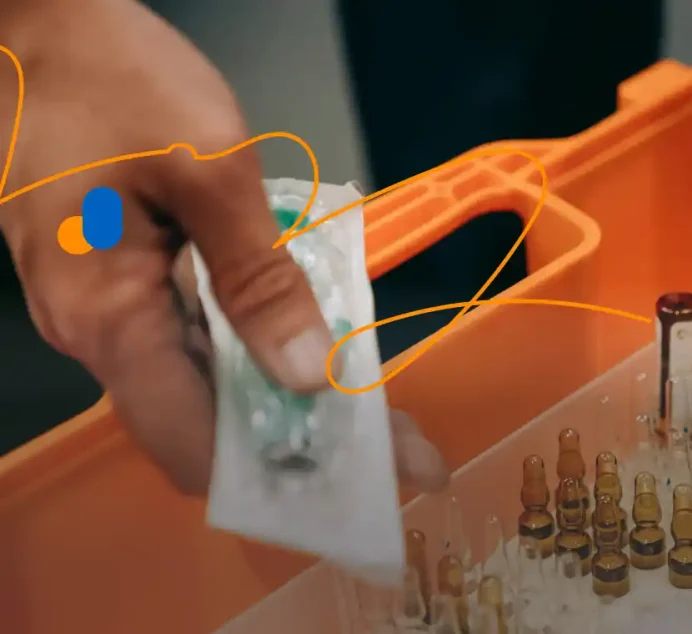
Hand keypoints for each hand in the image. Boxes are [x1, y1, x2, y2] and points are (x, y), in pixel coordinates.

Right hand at [0, 0, 447, 493]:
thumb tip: (304, 372)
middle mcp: (93, 330)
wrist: (45, 23)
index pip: (189, 438)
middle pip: (199, 420)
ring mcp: (102, 309)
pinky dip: (251, 354)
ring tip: (368, 415)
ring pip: (197, 383)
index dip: (277, 470)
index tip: (363, 480)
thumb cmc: (120, 80)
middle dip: (295, 441)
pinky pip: (189, 340)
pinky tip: (308, 352)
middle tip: (389, 449)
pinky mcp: (117, 282)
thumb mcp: (209, 169)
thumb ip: (259, 277)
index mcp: (101, 315)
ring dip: (278, 400)